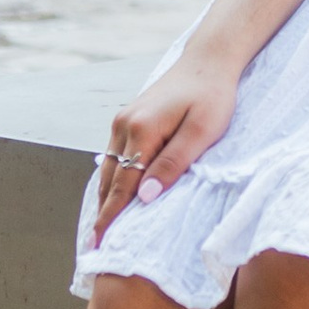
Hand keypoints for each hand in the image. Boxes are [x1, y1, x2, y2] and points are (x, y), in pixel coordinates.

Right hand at [88, 57, 239, 242]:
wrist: (208, 61)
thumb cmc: (212, 95)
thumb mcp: (201, 132)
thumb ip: (173, 164)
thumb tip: (144, 197)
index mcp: (141, 130)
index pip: (122, 186)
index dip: (112, 218)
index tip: (101, 246)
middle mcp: (124, 126)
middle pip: (110, 180)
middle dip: (103, 214)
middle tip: (97, 248)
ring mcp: (123, 121)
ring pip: (109, 169)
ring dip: (105, 198)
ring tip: (102, 229)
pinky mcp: (128, 119)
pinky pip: (115, 157)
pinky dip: (113, 180)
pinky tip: (113, 196)